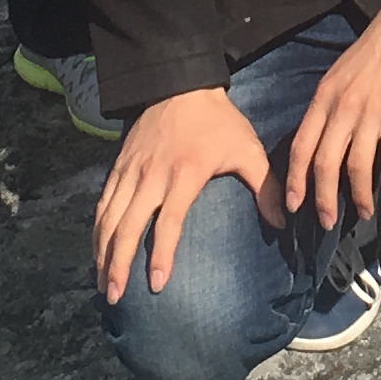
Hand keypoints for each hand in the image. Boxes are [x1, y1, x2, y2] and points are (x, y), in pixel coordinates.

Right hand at [92, 87, 275, 302]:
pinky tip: (96, 251)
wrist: (179, 83)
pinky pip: (103, 203)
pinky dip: (97, 229)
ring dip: (102, 252)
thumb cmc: (218, 121)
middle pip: (127, 226)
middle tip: (115, 296)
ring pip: (109, 217)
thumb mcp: (247, 148)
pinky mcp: (118, 166)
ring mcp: (131, 171)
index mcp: (185, 174)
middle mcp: (152, 175)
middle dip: (117, 264)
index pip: (168, 222)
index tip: (156, 284)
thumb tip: (283, 221)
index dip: (160, 254)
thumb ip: (265, 186)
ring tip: (103, 284)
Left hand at [282, 0, 380, 225]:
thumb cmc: (376, 47)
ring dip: (359, 196)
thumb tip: (325, 139)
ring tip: (363, 213)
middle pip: (325, 163)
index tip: (293, 205)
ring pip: (358, 167)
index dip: (295, 180)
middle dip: (323, 199)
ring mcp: (372, 111)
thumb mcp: (340, 73)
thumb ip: (330, 105)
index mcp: (324, 96)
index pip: (301, 146)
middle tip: (326, 222)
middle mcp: (343, 107)